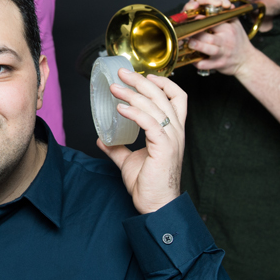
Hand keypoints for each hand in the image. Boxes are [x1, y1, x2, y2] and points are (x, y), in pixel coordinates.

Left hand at [97, 70, 186, 213]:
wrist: (156, 206)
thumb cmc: (149, 184)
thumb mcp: (130, 161)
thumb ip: (118, 148)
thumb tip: (102, 139)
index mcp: (172, 131)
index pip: (177, 97)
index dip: (163, 82)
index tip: (144, 75)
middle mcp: (176, 131)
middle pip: (163, 95)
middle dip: (141, 80)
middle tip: (121, 73)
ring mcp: (172, 138)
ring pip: (155, 106)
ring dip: (133, 93)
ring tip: (114, 88)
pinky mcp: (164, 147)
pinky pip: (150, 123)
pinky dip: (135, 112)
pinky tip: (121, 108)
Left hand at [187, 19, 256, 76]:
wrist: (247, 60)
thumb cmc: (239, 42)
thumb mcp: (236, 25)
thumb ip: (227, 14)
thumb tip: (218, 4)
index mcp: (228, 29)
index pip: (215, 21)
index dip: (202, 19)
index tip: (194, 18)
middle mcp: (225, 41)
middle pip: (209, 36)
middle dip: (196, 34)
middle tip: (187, 32)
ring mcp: (222, 53)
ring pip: (209, 49)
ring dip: (198, 46)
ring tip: (190, 43)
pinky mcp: (218, 64)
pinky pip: (207, 64)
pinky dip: (198, 63)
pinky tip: (193, 60)